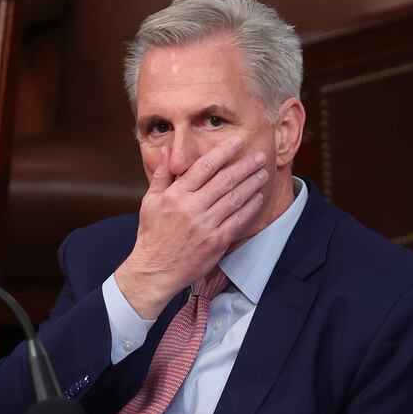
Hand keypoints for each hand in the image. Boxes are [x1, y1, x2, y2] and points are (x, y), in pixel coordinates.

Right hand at [115, 137, 269, 318]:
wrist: (155, 270)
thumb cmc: (152, 236)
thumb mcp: (150, 201)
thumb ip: (162, 175)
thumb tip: (168, 151)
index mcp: (175, 195)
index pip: (204, 166)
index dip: (224, 152)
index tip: (237, 142)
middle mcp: (192, 208)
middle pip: (225, 180)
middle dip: (245, 165)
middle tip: (260, 156)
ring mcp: (206, 226)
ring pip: (235, 198)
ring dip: (252, 184)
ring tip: (262, 173)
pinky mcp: (216, 242)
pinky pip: (238, 221)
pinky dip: (250, 207)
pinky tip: (257, 198)